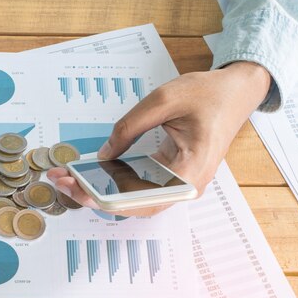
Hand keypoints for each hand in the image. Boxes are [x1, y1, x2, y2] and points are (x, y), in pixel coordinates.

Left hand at [48, 61, 270, 215]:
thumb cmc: (209, 94)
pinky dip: (112, 184)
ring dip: (100, 191)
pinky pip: (138, 189)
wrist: (235, 93)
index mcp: (190, 171)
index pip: (143, 200)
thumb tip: (103, 155)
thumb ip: (128, 128)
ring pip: (133, 200)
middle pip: (133, 205)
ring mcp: (178, 185)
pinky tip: (88, 174)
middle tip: (61, 181)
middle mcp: (185, 186)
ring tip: (68, 178)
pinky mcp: (170, 177)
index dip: (106, 198)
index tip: (77, 188)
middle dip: (93, 196)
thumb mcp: (163, 100)